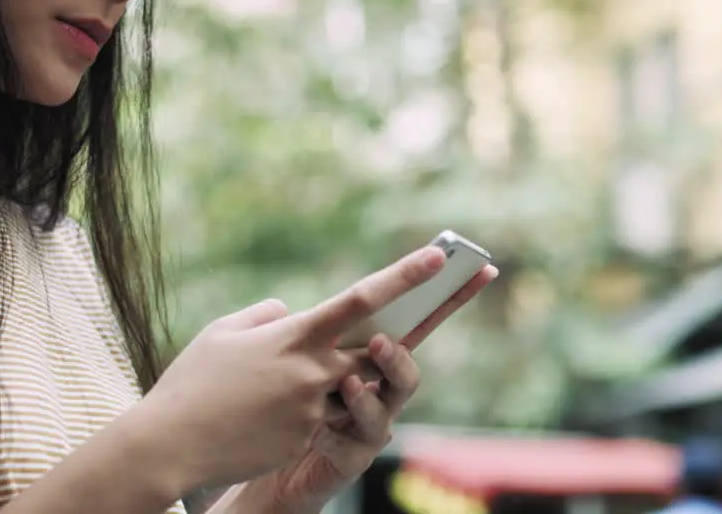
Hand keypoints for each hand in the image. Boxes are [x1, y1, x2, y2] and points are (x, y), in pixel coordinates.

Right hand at [136, 246, 448, 494]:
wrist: (170, 443)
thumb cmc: (193, 381)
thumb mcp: (223, 332)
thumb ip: (265, 317)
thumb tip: (289, 312)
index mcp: (295, 335)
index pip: (361, 298)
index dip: (404, 276)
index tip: (438, 256)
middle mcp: (314, 370)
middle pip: (376, 348)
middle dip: (398, 335)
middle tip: (434, 310)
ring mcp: (313, 408)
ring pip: (354, 388)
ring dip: (342, 380)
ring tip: (290, 380)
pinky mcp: (306, 438)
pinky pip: (327, 418)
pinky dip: (310, 410)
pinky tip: (262, 415)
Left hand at [246, 264, 498, 513]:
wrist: (265, 459)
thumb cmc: (281, 401)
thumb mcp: (283, 359)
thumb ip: (288, 333)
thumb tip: (281, 309)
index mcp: (367, 357)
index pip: (410, 323)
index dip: (440, 295)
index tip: (455, 260)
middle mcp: (377, 392)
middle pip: (404, 373)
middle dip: (396, 358)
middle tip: (378, 342)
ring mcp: (366, 429)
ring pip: (383, 414)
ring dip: (367, 399)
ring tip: (347, 384)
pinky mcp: (348, 461)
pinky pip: (350, 450)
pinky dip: (334, 437)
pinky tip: (316, 432)